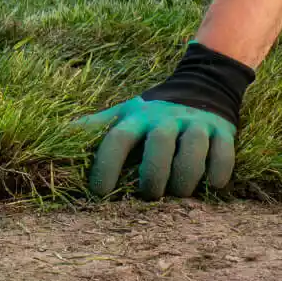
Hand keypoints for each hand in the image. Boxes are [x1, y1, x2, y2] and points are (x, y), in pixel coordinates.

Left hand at [76, 98, 235, 198]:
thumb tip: (59, 135)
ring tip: (179, 193)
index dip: (105, 165)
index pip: (118, 139)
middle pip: (158, 146)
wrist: (202, 85)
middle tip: (150, 195)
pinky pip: (223, 153)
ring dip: (184, 178)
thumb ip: (97, 126)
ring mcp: (196, 123)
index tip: (98, 192)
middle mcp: (166, 119)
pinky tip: (212, 184)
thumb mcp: (126, 113)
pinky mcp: (223, 131)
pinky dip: (218, 172)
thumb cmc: (155, 111)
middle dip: (153, 176)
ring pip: (192, 150)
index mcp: (139, 117)